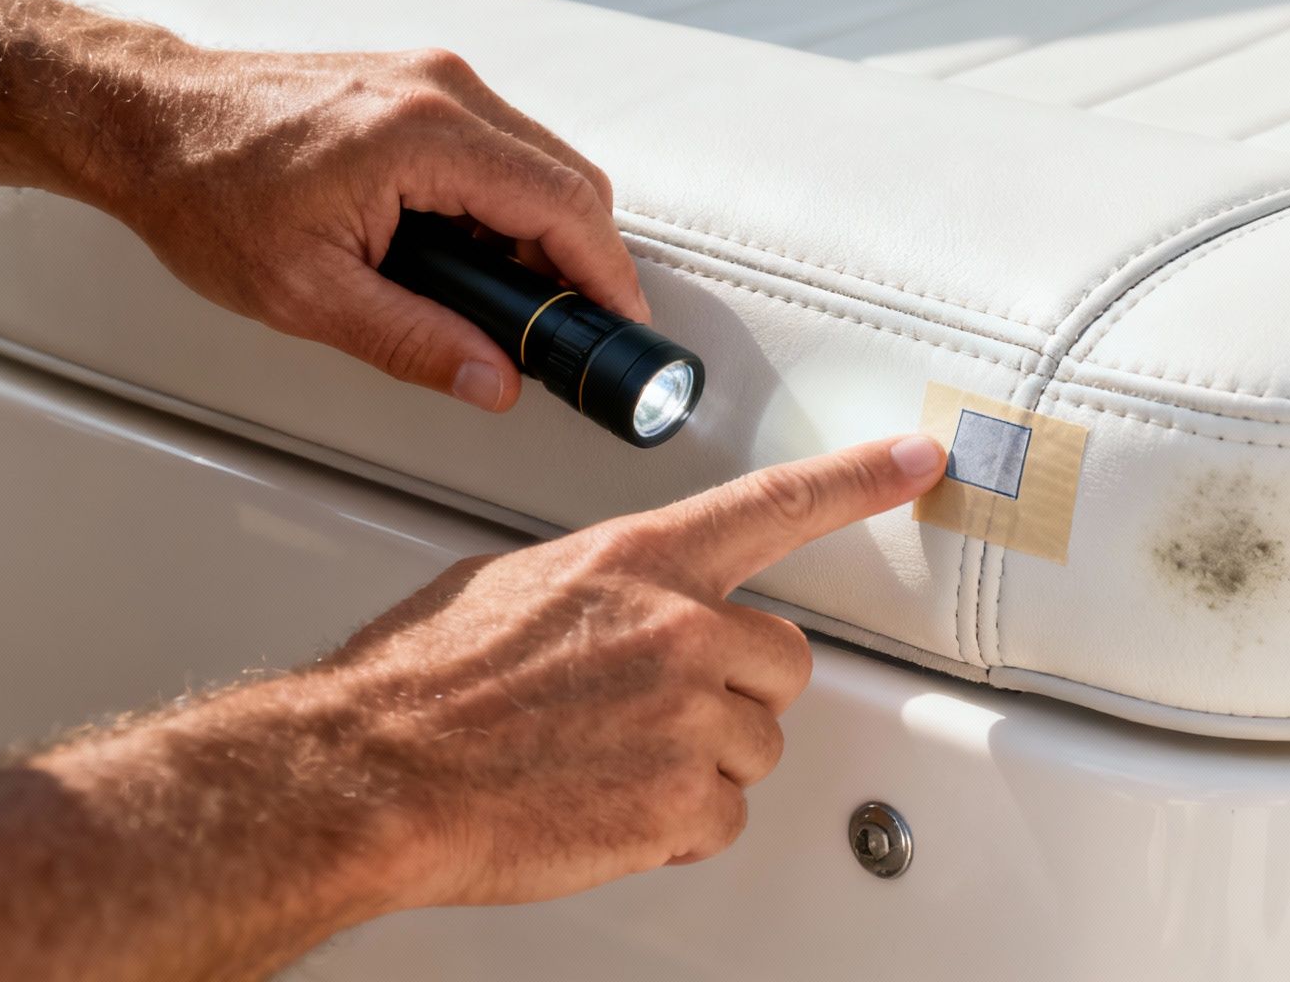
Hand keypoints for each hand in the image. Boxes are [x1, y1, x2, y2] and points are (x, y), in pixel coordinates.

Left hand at [82, 43, 645, 411]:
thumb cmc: (204, 190)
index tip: (623, 325)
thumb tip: (494, 381)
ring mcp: (435, 78)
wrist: (145, 118)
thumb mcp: (305, 293)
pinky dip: (510, 203)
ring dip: (544, 233)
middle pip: (572, 179)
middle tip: (563, 330)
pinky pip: (504, 146)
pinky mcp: (422, 84)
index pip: (564, 205)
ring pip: (543, 161)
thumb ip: (413, 342)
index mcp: (423, 135)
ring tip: (503, 298)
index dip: (607, 275)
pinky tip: (471, 250)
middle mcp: (442, 90)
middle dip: (581, 260)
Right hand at [327, 432, 945, 907]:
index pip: (775, 505)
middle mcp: (679, 628)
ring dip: (699, 763)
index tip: (918, 461)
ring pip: (754, 745)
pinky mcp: (682, 802)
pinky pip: (721, 819)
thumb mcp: (516, 585)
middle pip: (783, 660)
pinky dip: (674, 829)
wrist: (371, 772)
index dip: (860, 480)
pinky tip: (605, 809)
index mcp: (640, 561)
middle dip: (735, 690)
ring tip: (604, 764)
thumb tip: (624, 606)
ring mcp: (689, 717)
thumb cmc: (420, 682)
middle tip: (652, 711)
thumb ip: (605, 587)